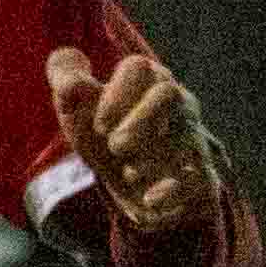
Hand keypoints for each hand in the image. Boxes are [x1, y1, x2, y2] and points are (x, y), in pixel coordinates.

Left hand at [47, 47, 221, 235]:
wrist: (130, 183)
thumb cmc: (102, 134)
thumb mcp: (76, 109)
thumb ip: (66, 83)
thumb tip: (72, 84)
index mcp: (144, 82)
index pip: (137, 67)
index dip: (115, 94)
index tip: (99, 126)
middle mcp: (175, 105)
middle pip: (169, 94)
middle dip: (140, 120)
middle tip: (116, 146)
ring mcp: (190, 139)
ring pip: (185, 136)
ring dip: (152, 156)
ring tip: (129, 173)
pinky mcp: (199, 175)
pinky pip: (199, 177)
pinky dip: (173, 190)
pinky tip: (150, 199)